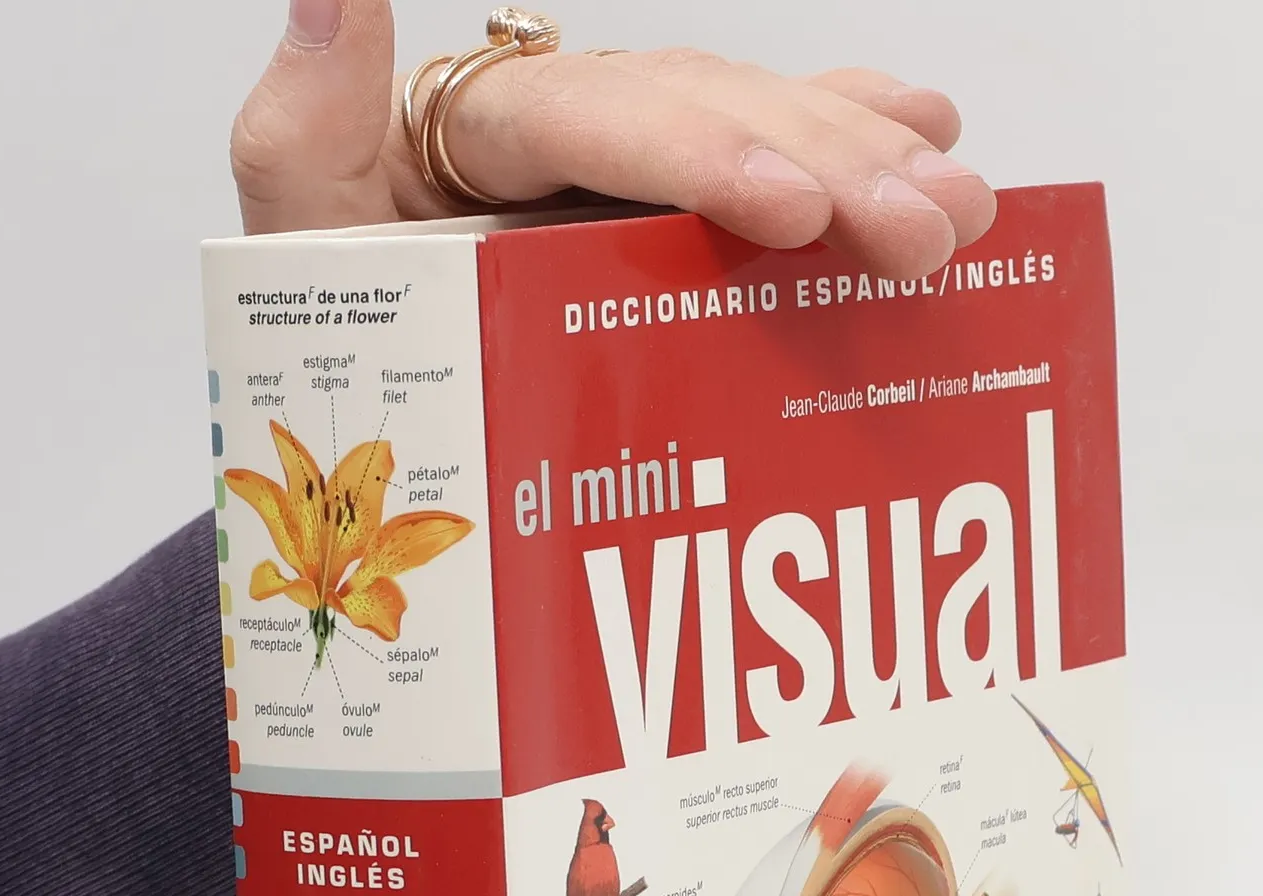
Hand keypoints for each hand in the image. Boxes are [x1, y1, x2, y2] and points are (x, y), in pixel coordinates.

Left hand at [232, 0, 994, 278]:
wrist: (385, 416)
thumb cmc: (347, 341)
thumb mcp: (301, 244)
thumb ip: (305, 131)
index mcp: (487, 127)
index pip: (598, 117)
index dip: (699, 151)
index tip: (788, 207)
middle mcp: (581, 132)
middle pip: (713, 112)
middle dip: (831, 164)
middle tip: (927, 229)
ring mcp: (644, 173)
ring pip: (770, 129)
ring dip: (875, 161)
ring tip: (961, 208)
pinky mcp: (689, 219)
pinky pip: (785, 159)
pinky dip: (862, 143)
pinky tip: (938, 144)